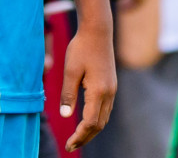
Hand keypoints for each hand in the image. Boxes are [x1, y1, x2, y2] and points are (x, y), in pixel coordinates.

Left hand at [60, 20, 116, 150]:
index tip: (69, 144)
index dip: (80, 136)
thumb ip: (67, 94)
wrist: (97, 31)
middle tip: (70, 146)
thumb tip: (65, 116)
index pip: (91, 122)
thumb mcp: (70, 71)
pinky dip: (96, 120)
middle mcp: (109, 93)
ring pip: (104, 118)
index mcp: (99, 91)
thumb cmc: (81, 48)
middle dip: (85, 137)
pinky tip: (85, 121)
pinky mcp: (111, 86)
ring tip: (76, 138)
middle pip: (99, 125)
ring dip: (91, 130)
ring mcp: (112, 90)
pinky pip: (105, 109)